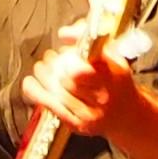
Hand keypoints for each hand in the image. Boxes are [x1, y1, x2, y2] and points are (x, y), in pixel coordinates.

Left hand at [19, 23, 138, 136]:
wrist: (126, 115)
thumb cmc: (116, 82)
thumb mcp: (112, 56)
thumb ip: (88, 38)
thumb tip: (64, 33)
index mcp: (115, 75)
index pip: (90, 65)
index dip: (71, 57)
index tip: (63, 51)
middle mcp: (104, 97)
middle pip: (70, 79)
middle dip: (54, 65)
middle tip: (50, 57)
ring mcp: (91, 113)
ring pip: (58, 92)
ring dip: (44, 76)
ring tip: (41, 68)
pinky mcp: (78, 125)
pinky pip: (52, 107)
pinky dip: (37, 93)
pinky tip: (30, 83)